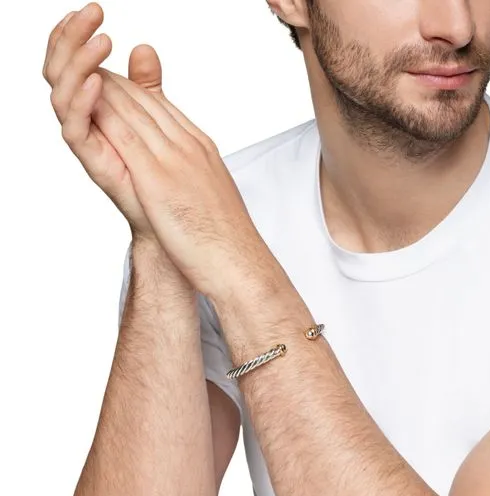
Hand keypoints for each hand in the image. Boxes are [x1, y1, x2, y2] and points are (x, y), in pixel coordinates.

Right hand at [43, 3, 159, 241]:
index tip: (91, 11)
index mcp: (100, 106)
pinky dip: (83, 103)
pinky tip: (98, 82)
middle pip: (62, 71)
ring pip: (64, 93)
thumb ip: (146, 85)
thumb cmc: (165, 172)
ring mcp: (90, 140)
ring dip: (79, 62)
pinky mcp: (94, 161)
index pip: (76, 62)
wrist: (176, 215)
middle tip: (92, 13)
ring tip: (101, 41)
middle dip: (72, 38)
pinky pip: (76, 128)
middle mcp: (89, 121)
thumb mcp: (158, 117)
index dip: (76, 35)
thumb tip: (144, 49)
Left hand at [89, 63, 273, 299]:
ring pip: (132, 110)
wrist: (238, 261)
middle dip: (113, 80)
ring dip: (102, 87)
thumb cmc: (227, 239)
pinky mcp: (157, 177)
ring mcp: (175, 158)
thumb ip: (194, 176)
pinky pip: (124, 136)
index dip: (133, 89)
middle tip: (84, 63)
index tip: (111, 82)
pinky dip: (102, 114)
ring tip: (74, 71)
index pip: (162, 107)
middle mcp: (189, 145)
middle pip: (145, 101)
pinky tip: (81, 102)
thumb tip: (183, 178)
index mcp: (203, 149)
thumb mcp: (211, 196)